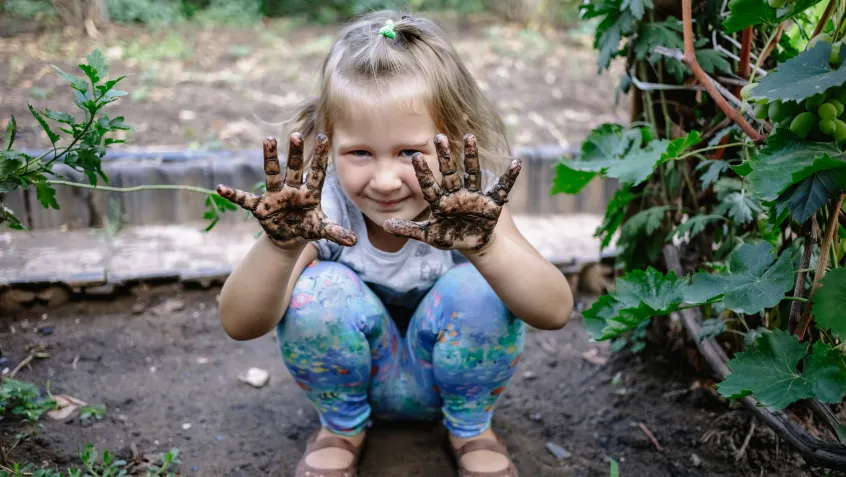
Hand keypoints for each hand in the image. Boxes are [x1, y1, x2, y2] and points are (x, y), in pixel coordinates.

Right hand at [216, 133, 357, 249]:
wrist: (290, 237)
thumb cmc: (307, 227)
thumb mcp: (321, 230)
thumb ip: (336, 233)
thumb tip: (354, 242)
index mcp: (310, 193)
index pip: (317, 172)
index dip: (320, 156)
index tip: (324, 137)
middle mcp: (292, 189)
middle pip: (295, 168)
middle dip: (295, 153)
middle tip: (296, 135)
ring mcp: (275, 196)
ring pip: (272, 174)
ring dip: (270, 158)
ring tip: (268, 140)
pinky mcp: (261, 207)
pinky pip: (245, 200)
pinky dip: (233, 195)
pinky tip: (221, 188)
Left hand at [383, 133, 520, 250]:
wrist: (473, 243)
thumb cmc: (450, 237)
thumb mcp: (428, 236)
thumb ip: (408, 230)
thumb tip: (385, 225)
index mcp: (441, 201)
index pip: (429, 184)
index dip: (423, 172)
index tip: (415, 156)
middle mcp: (457, 193)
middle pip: (450, 172)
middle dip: (445, 156)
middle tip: (438, 136)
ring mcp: (474, 196)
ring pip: (472, 172)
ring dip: (471, 156)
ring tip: (469, 136)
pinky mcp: (491, 203)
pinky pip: (502, 188)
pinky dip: (510, 177)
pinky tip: (517, 163)